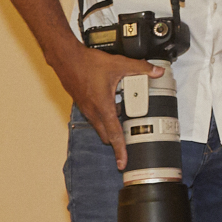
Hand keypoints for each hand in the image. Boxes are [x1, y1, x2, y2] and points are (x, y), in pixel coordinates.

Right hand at [52, 45, 163, 169]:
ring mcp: (86, 109)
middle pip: (107, 135)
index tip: (123, 163)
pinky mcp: (83, 104)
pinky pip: (95, 118)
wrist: (65, 58)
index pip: (114, 134)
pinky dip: (104, 116)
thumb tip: (156, 72)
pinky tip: (112, 102)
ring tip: (123, 116)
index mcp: (103, 107)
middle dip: (118, 140)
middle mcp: (93, 112)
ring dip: (111, 126)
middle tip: (130, 138)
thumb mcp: (118, 64)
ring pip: (101, 127)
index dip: (120, 150)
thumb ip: (140, 68)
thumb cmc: (87, 62)